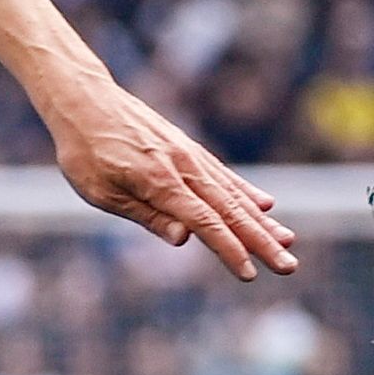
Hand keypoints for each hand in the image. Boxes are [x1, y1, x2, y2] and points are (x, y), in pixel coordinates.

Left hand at [44, 82, 296, 279]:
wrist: (85, 100)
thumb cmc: (84, 152)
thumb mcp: (101, 191)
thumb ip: (146, 215)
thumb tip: (184, 239)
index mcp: (160, 182)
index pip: (204, 222)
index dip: (228, 249)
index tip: (250, 274)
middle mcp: (183, 167)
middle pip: (229, 211)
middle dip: (261, 241)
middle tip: (288, 265)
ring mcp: (189, 156)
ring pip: (232, 193)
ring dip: (261, 220)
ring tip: (288, 240)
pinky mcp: (188, 149)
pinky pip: (223, 174)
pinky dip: (245, 191)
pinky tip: (265, 206)